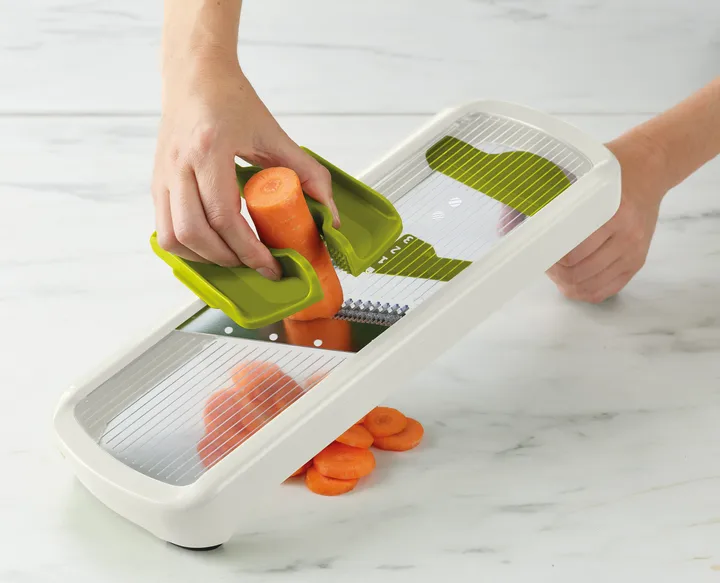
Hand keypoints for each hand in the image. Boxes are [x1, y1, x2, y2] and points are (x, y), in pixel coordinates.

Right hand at [151, 52, 338, 278]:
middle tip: (256, 265)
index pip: (224, 216)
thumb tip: (329, 214)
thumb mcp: (274, 134)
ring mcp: (163, 175)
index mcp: (209, 150)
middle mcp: (178, 165)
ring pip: (173, 238)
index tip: (270, 264)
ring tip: (234, 258)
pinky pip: (164, 230)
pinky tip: (212, 247)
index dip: (248, 249)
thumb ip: (307, 172)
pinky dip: (189, 248)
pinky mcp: (157, 183)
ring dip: (205, 258)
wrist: (195, 75)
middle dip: (229, 259)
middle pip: (195, 233)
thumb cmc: (231, 100)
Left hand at [546, 133, 667, 302]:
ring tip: (555, 269)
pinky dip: (585, 291)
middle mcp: (626, 235)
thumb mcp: (574, 173)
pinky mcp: (637, 261)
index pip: (570, 253)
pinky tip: (572, 280)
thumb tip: (505, 224)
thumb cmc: (607, 171)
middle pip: (577, 273)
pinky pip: (607, 290)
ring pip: (590, 286)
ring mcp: (634, 251)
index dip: (547, 257)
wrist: (648, 169)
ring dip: (566, 284)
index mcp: (611, 212)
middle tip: (543, 260)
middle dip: (553, 272)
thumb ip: (539, 196)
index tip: (536, 249)